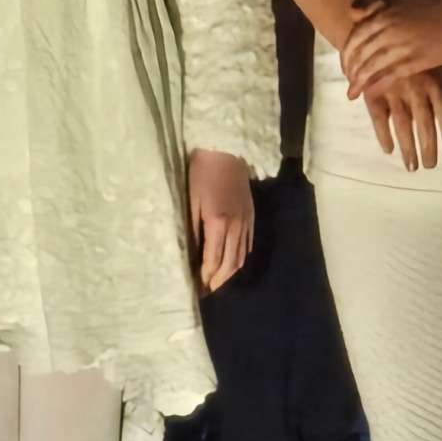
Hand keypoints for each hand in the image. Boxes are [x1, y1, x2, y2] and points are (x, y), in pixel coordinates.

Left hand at [187, 149, 255, 292]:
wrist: (225, 149)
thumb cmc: (201, 172)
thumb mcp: (190, 201)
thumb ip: (193, 231)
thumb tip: (192, 256)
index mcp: (218, 223)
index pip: (213, 261)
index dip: (205, 278)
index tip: (196, 290)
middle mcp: (236, 227)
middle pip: (230, 265)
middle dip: (218, 282)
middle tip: (206, 292)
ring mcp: (246, 221)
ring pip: (241, 257)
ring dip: (229, 273)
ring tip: (217, 282)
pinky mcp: (251, 215)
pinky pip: (248, 244)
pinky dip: (240, 258)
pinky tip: (231, 263)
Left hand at [341, 0, 441, 97]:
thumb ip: (376, 0)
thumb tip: (353, 11)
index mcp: (383, 13)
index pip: (355, 37)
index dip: (346, 52)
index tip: (343, 63)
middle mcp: (389, 30)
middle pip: (360, 54)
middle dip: (350, 70)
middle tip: (347, 80)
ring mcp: (403, 47)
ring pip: (372, 67)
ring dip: (359, 82)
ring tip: (352, 93)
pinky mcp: (418, 61)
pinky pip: (392, 76)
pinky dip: (378, 86)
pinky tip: (371, 93)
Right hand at [361, 60, 441, 172]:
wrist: (382, 30)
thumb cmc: (420, 49)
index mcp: (434, 81)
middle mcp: (414, 87)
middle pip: (423, 124)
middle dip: (428, 148)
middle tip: (431, 166)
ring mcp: (392, 89)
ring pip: (401, 125)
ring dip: (407, 149)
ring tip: (412, 166)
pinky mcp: (372, 91)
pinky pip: (378, 118)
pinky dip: (383, 135)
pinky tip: (389, 150)